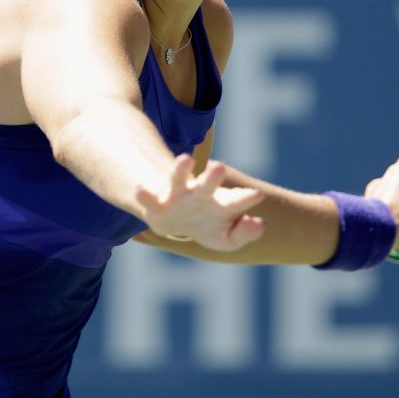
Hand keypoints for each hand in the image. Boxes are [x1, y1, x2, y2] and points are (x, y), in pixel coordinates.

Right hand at [135, 155, 265, 251]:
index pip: (237, 201)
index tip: (258, 195)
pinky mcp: (157, 205)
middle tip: (219, 166)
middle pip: (208, 184)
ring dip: (181, 170)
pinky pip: (149, 199)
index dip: (246, 198)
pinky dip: (144, 194)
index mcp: (222, 204)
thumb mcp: (227, 239)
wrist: (176, 223)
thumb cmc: (209, 227)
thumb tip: (259, 224)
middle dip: (212, 177)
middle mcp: (200, 194)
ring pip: (178, 179)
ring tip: (184, 159)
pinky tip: (139, 189)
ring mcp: (178, 196)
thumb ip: (244, 234)